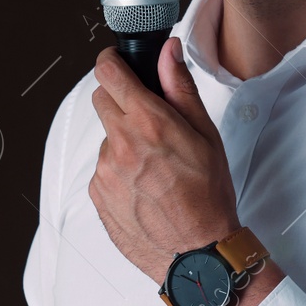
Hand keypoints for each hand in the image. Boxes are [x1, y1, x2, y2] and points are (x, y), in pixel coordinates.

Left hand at [89, 36, 240, 282]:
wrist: (196, 253)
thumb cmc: (208, 197)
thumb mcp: (205, 135)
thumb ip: (180, 87)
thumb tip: (168, 52)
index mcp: (148, 123)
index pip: (108, 73)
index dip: (111, 62)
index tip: (116, 63)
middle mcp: (120, 144)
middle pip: (101, 101)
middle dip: (120, 101)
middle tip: (147, 119)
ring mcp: (105, 171)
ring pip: (106, 138)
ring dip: (123, 142)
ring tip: (154, 167)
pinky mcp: (97, 194)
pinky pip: (104, 169)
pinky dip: (120, 171)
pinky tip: (145, 187)